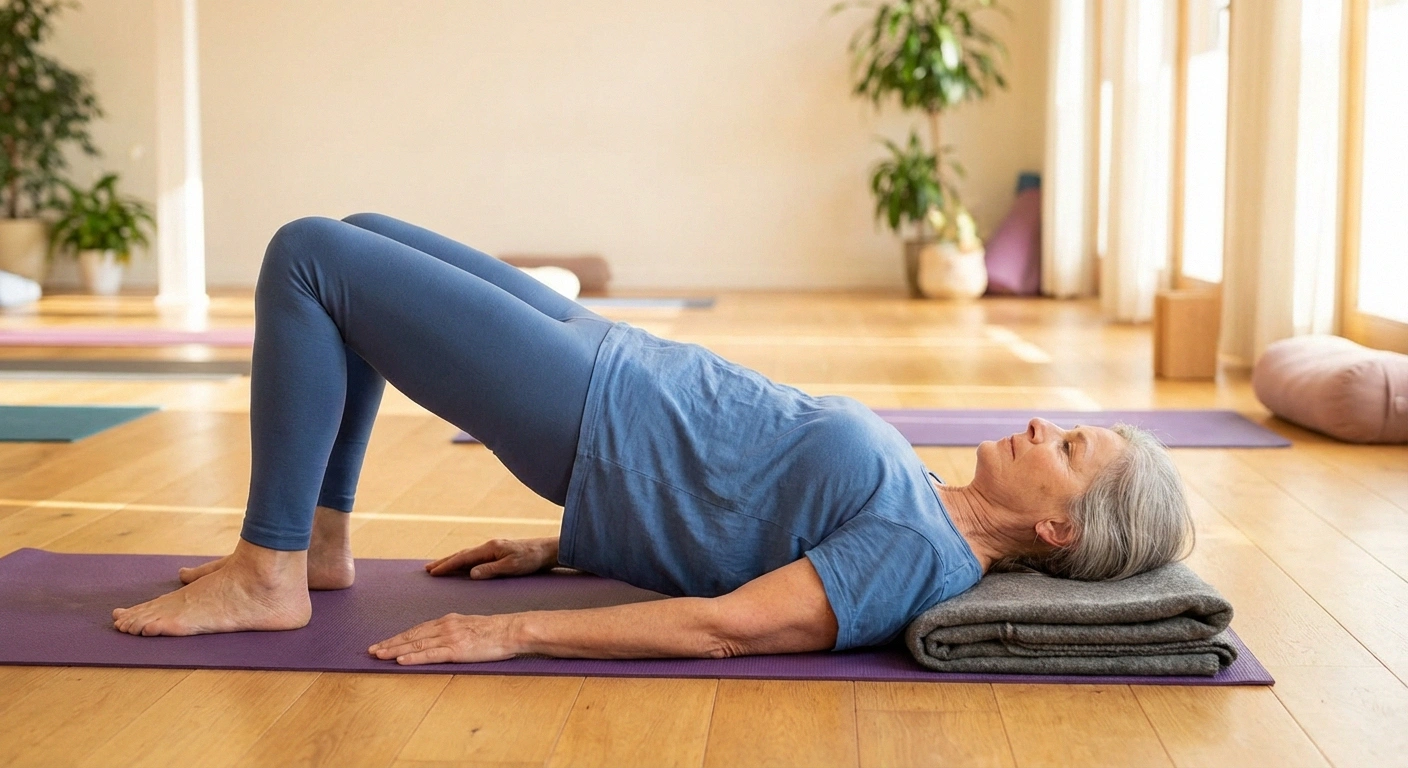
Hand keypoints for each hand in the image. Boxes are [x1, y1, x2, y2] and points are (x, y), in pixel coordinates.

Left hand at [368, 613, 517, 664]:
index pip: (417, 630)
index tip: (384, 643)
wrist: (510, 630)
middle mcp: (445, 626)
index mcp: (448, 621)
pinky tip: (400, 660)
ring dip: (395, 650)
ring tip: (379, 655)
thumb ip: (454, 630)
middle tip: (372, 650)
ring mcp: (449, 638)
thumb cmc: (494, 631)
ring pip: (416, 645)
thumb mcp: (470, 625)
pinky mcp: (456, 650)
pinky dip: (413, 657)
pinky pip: (430, 654)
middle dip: (390, 643)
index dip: (399, 637)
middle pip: (412, 636)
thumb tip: (442, 638)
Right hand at [424, 537, 556, 578]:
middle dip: (444, 562)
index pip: (464, 557)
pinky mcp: (497, 553)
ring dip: (452, 561)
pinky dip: (463, 562)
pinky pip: (475, 558)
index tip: (433, 572)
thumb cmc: (531, 560)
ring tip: (438, 567)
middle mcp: (489, 546)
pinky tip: (461, 567)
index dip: (447, 565)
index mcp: (490, 548)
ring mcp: (493, 549)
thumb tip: (470, 574)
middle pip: (462, 554)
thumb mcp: (511, 567)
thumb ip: (490, 570)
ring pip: (467, 556)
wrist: (546, 551)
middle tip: (428, 570)